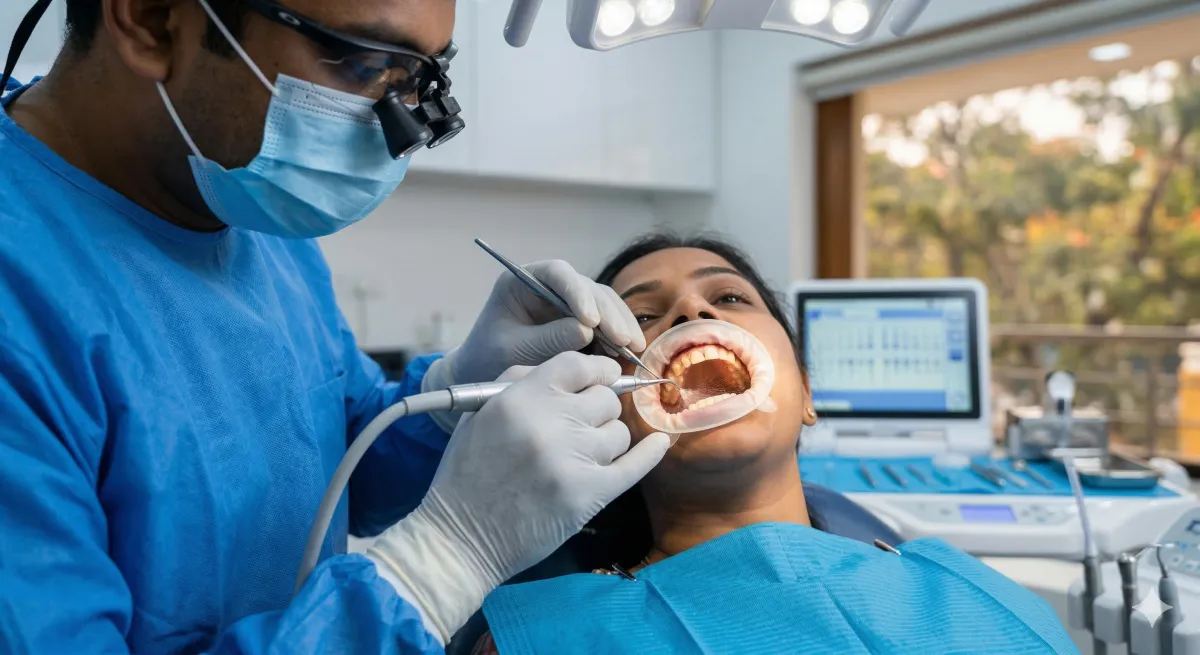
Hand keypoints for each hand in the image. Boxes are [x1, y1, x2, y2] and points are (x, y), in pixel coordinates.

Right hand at [367, 353, 669, 640]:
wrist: (460, 537)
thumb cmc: (468, 474)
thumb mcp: (481, 413)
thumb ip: (522, 382)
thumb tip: (577, 369)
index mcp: (520, 398)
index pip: (579, 364)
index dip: (597, 369)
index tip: (603, 376)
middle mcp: (549, 423)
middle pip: (605, 398)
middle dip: (598, 409)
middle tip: (582, 426)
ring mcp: (573, 459)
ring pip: (619, 433)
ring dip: (607, 440)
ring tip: (582, 455)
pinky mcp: (590, 494)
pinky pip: (635, 465)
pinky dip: (650, 453)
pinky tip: (659, 442)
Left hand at [423, 260, 643, 396]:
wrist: (482, 376)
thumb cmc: (488, 359)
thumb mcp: (514, 350)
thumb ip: (548, 339)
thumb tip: (587, 330)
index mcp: (522, 281)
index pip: (556, 274)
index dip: (578, 293)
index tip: (591, 321)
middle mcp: (547, 286)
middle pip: (586, 288)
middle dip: (608, 314)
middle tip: (623, 340)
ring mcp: (566, 302)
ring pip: (602, 303)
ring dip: (620, 324)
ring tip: (634, 348)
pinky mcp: (580, 322)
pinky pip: (606, 322)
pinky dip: (618, 337)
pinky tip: (630, 353)